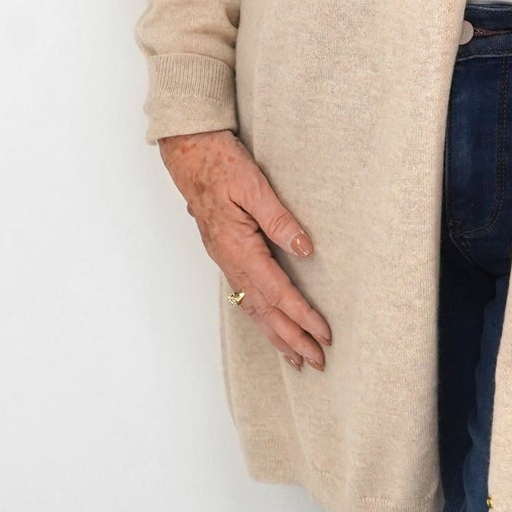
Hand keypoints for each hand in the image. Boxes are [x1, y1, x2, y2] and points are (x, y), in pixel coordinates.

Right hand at [157, 129, 331, 372]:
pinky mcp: (225, 252)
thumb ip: (279, 220)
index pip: (277, 292)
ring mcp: (225, 258)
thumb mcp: (253, 185)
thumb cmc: (219, 162)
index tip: (323, 335)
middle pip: (264, 310)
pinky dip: (260, 316)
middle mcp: (229, 260)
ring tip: (296, 358)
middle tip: (317, 362)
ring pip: (252, 307)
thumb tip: (305, 250)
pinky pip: (244, 294)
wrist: (188, 149)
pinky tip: (270, 324)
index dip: (302, 316)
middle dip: (291, 338)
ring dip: (275, 334)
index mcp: (237, 247)